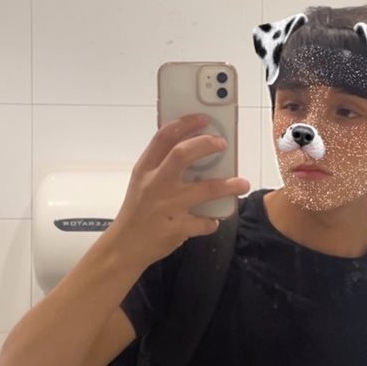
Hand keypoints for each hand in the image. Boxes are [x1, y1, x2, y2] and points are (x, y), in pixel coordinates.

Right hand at [109, 113, 249, 267]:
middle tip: (222, 144)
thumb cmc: (137, 212)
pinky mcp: (176, 228)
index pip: (164, 137)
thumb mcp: (142, 183)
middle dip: (205, 145)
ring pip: (204, 190)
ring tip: (242, 183)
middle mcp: (155, 184)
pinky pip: (203, 222)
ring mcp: (166, 206)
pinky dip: (212, 221)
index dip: (185, 124)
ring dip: (227, 185)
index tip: (203, 118)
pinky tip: (213, 220)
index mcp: (145, 169)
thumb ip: (162, 166)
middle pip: (182, 155)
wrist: (124, 247)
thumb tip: (195, 150)